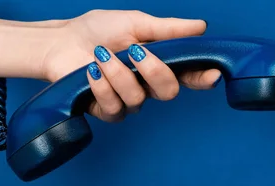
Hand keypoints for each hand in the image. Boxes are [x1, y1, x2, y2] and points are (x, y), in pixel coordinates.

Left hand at [42, 10, 221, 122]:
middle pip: (168, 91)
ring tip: (100, 55)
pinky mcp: (107, 110)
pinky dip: (102, 87)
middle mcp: (147, 84)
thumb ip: (168, 29)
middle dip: (154, 71)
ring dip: (118, 74)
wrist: (61, 41)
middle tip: (135, 52)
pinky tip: (91, 72)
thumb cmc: (98, 30)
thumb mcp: (136, 23)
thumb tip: (200, 26)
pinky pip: (115, 108)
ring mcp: (128, 100)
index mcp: (159, 62)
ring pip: (138, 99)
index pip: (189, 74)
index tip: (213, 74)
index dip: (203, 77)